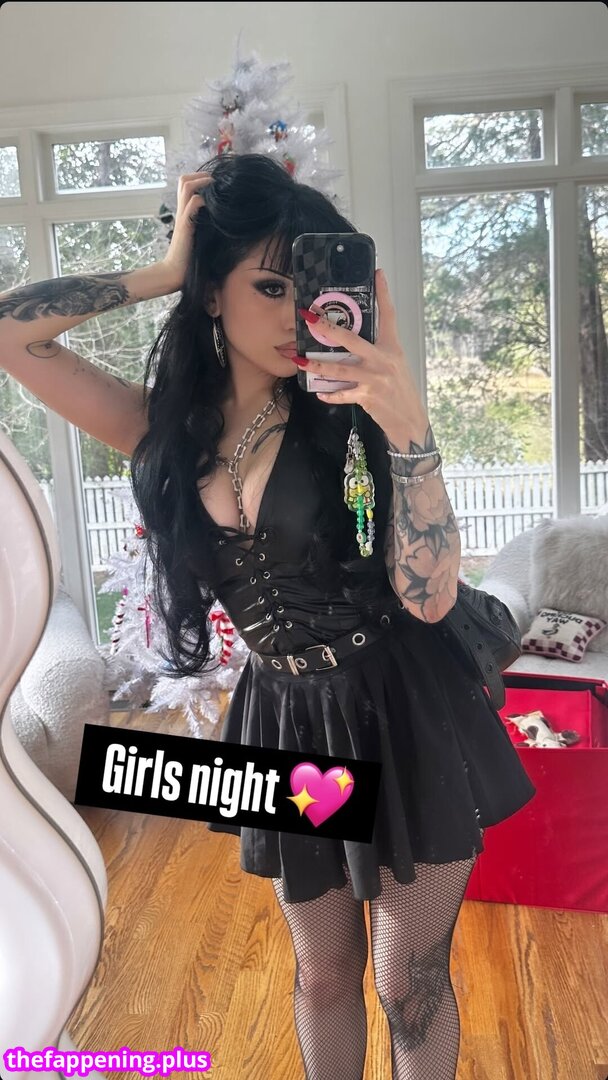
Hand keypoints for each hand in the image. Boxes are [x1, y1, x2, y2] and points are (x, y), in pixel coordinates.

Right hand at [161, 173, 212, 290]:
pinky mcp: (185, 225)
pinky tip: (212, 204)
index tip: (215, 184)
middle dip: (200, 175)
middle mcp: (181, 211)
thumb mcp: (200, 238)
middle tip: (214, 181)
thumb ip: (206, 226)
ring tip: (214, 186)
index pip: (186, 185)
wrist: (174, 273)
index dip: (199, 179)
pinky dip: (203, 199)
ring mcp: (182, 216)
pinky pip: (193, 204)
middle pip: (184, 180)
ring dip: (202, 182)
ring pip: (186, 186)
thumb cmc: (189, 260)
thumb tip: (225, 221)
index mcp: (184, 213)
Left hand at [295, 269, 428, 442]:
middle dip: (327, 328)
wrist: (410, 421)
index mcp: (392, 348)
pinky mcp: (367, 397)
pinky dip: (329, 394)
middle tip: (309, 317)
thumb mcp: (395, 365)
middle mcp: (383, 360)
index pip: (388, 316)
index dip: (383, 294)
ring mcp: (374, 379)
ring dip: (317, 365)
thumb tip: (353, 341)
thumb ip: (377, 352)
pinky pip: (342, 393)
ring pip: (339, 368)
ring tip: (299, 359)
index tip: (378, 273)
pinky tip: (319, 392)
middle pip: (351, 339)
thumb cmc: (400, 391)